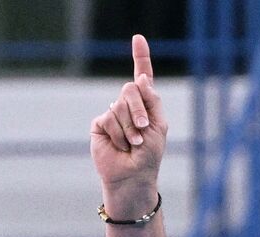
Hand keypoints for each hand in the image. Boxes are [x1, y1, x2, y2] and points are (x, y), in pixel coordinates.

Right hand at [90, 34, 167, 199]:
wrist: (133, 176)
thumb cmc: (149, 154)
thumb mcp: (159, 125)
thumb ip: (152, 100)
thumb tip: (141, 79)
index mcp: (145, 104)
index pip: (142, 76)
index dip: (140, 57)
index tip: (138, 38)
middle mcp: (128, 106)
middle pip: (130, 89)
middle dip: (138, 109)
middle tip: (143, 128)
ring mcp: (113, 114)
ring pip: (120, 106)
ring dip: (130, 127)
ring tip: (132, 144)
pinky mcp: (100, 125)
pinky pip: (108, 118)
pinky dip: (119, 133)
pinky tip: (121, 146)